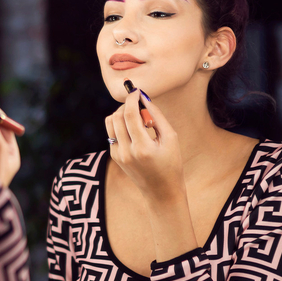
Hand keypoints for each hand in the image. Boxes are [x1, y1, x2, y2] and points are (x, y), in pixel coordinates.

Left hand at [104, 90, 185, 204]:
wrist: (161, 190)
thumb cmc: (171, 163)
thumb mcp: (171, 138)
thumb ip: (157, 116)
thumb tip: (144, 98)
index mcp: (143, 147)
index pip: (129, 115)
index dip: (131, 99)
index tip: (136, 90)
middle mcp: (126, 152)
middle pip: (117, 116)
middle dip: (126, 105)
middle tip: (139, 104)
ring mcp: (118, 155)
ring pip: (110, 123)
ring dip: (120, 114)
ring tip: (136, 117)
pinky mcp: (114, 156)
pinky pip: (112, 132)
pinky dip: (121, 125)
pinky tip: (134, 130)